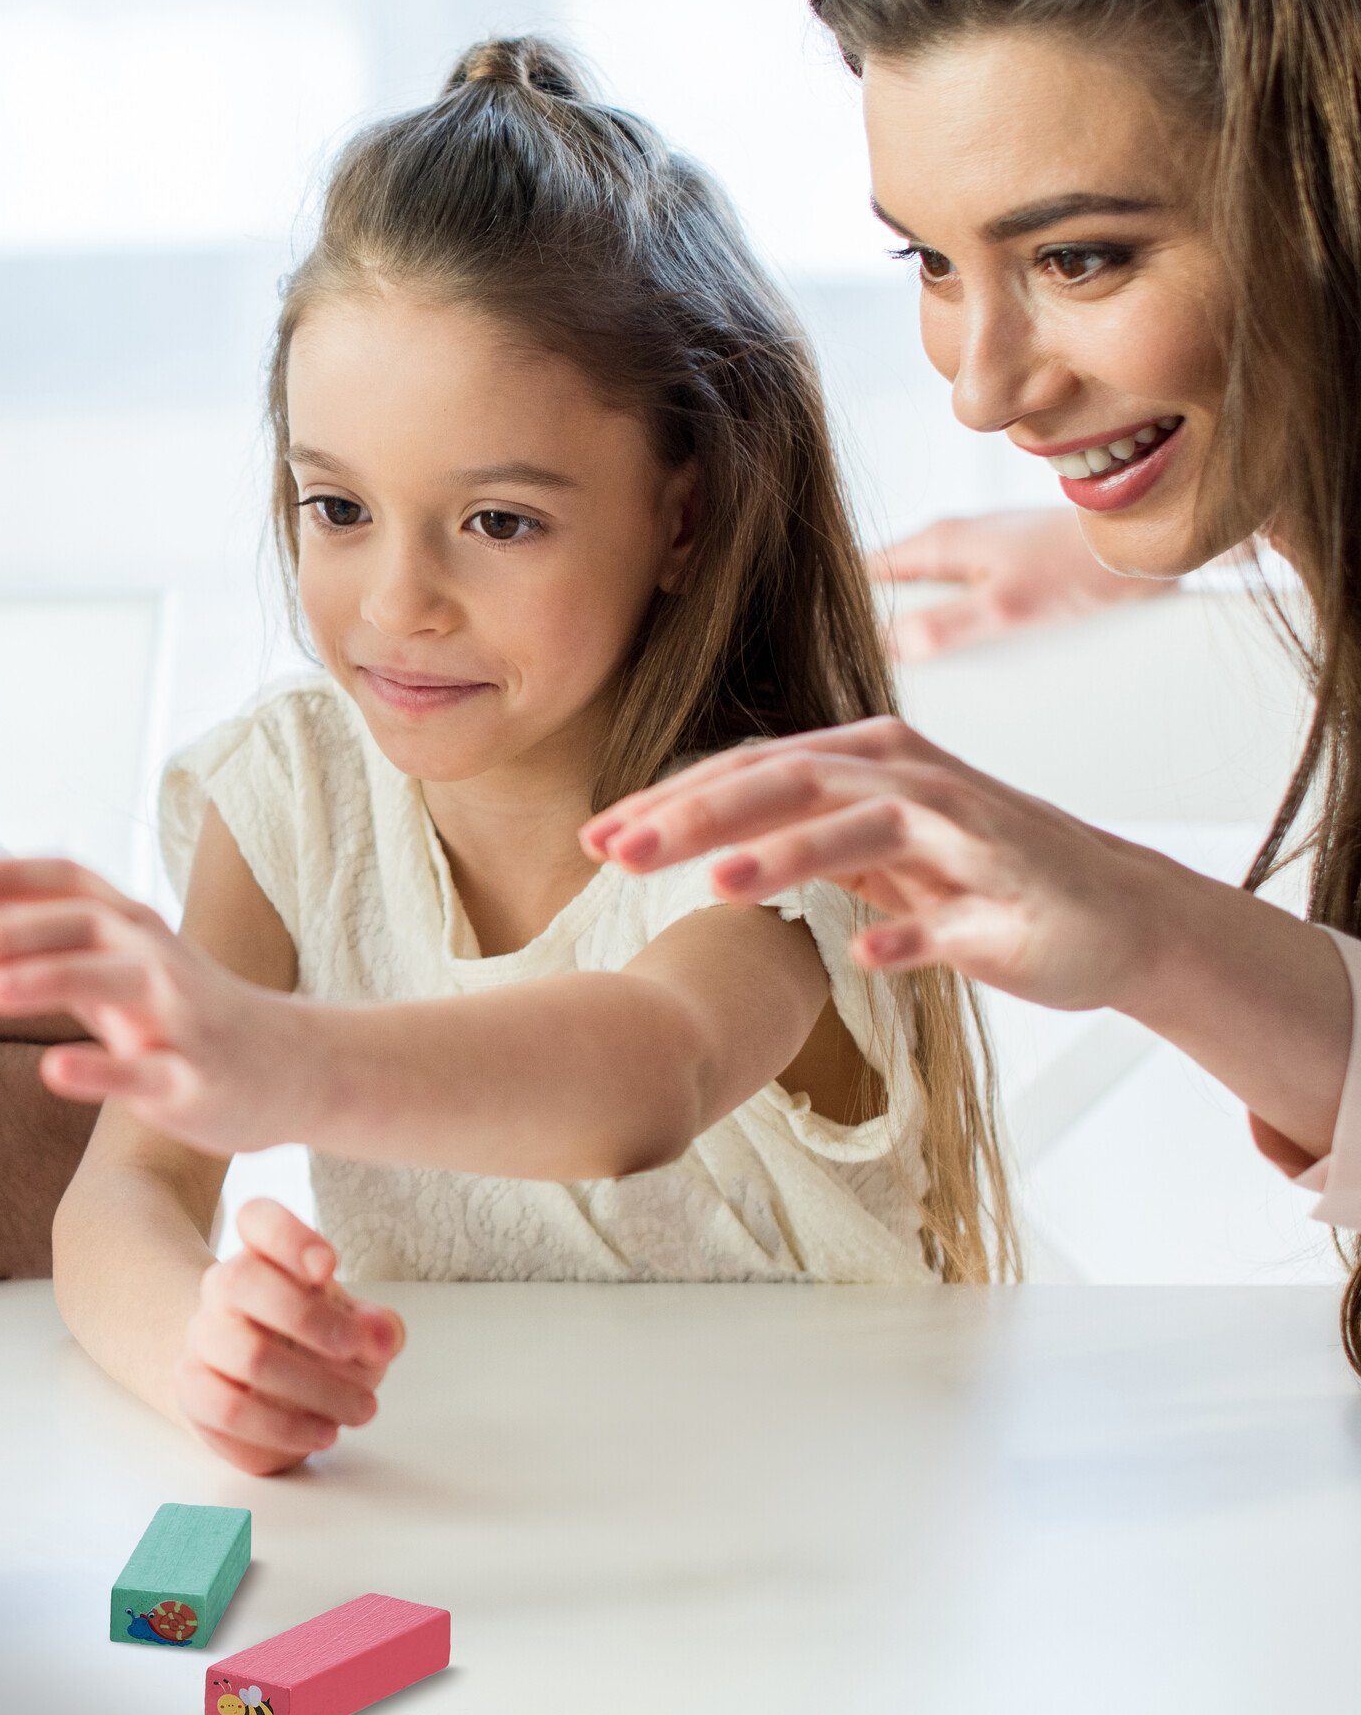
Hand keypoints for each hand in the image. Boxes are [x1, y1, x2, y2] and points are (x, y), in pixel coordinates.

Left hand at [0, 857, 315, 1156]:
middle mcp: (153, 957)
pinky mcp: (192, 1077)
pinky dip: (100, 1070)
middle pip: (80, 926)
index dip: (7, 876)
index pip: (66, 880)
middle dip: (10, 934)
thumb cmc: (184, 1011)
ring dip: (51, 980)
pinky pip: (144, 1071)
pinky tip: (56, 1071)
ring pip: (111, 984)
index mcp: (130, 925)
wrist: (293, 1067)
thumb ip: (49, 948)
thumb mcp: (120, 967)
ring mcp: (177, 1015)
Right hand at [175, 1200, 404, 1474]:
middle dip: (311, 1319)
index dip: (289, 1236)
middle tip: (357, 1350)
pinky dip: (284, 1427)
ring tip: (361, 1408)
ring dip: (316, 1388)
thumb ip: (377, 1327)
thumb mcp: (356, 1329)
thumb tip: (383, 1336)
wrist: (256, 1390)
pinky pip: (230, 1409)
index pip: (257, 1219)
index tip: (328, 1266)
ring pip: (247, 1354)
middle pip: (243, 1280)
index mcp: (264, 1254)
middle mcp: (224, 1286)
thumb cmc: (314, 1346)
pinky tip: (323, 1433)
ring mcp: (202, 1336)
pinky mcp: (193, 1388)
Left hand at [580, 715, 1171, 1010]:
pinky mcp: (1014, 898)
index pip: (749, 770)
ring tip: (719, 886)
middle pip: (788, 783)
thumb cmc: (976, 873)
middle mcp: (910, 779)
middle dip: (699, 816)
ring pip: (863, 830)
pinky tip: (866, 953)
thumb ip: (791, 829)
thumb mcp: (872, 843)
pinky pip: (954, 919)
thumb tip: (685, 838)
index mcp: (865, 761)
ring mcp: (967, 834)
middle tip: (620, 852)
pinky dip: (910, 933)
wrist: (1118, 912)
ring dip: (791, 855)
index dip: (670, 801)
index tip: (596, 838)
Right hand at [872, 508, 1169, 660]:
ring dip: (932, 634)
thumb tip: (888, 648)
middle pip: (895, 593)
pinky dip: (965, 630)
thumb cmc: (1081, 564)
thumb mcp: (1008, 605)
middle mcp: (952, 542)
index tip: (839, 656)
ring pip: (933, 600)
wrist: (1151, 540)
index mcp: (937, 543)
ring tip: (936, 679)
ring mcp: (983, 553)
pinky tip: (981, 660)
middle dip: (888, 632)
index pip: (860, 575)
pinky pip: (969, 603)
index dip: (845, 613)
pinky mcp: (1012, 567)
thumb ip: (945, 626)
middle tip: (889, 680)